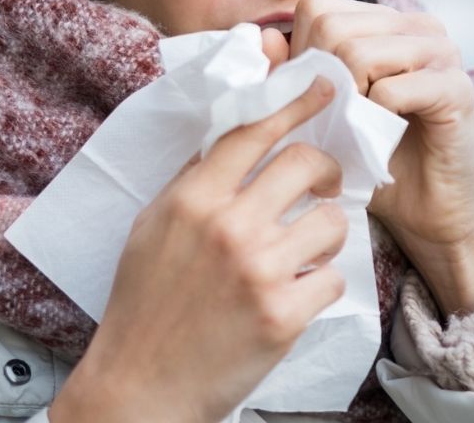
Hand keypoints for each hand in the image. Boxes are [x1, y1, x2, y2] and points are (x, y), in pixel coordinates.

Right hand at [51, 78, 348, 422]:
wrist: (141, 386)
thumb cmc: (143, 304)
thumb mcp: (152, 228)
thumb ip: (193, 182)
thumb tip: (232, 140)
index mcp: (193, 199)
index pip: (254, 131)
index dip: (295, 102)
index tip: (324, 87)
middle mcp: (228, 226)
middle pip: (305, 164)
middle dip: (326, 171)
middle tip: (324, 186)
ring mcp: (259, 270)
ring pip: (331, 222)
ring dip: (326, 234)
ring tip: (306, 253)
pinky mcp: (284, 315)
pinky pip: (332, 279)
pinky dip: (320, 287)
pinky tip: (296, 297)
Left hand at [287, 0, 473, 314]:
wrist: (429, 212)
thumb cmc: (371, 158)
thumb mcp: (320, 112)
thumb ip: (291, 74)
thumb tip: (265, 38)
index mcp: (385, 21)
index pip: (317, 9)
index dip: (302, 56)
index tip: (316, 98)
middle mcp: (417, 25)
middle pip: (332, 28)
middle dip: (320, 82)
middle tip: (337, 120)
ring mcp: (442, 52)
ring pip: (357, 54)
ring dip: (345, 103)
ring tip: (358, 128)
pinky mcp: (457, 87)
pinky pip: (390, 90)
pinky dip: (373, 121)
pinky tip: (383, 137)